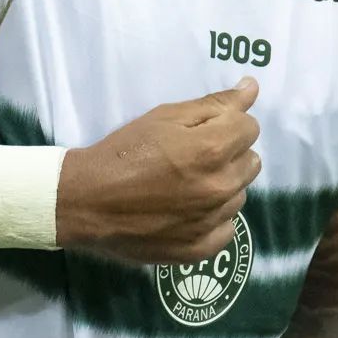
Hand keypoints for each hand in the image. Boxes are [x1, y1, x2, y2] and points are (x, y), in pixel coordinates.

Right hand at [56, 80, 261, 264]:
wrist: (85, 202)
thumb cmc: (122, 153)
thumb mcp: (163, 118)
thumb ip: (213, 105)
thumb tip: (251, 89)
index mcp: (213, 149)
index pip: (250, 128)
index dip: (227, 125)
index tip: (202, 132)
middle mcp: (220, 186)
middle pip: (250, 162)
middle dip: (228, 155)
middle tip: (191, 159)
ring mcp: (212, 221)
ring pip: (238, 195)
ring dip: (221, 188)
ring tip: (184, 187)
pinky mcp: (200, 248)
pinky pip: (227, 229)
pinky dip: (212, 220)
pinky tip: (186, 213)